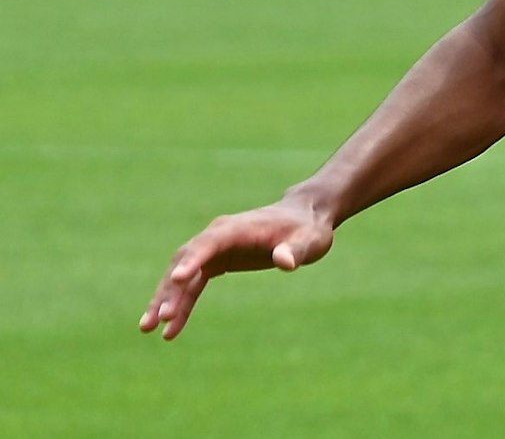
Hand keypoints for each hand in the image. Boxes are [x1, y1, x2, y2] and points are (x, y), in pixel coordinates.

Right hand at [139, 199, 334, 339]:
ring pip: (180, 275)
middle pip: (186, 261)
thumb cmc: (307, 229)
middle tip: (160, 318)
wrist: (303, 219)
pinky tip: (170, 330)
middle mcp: (218, 236)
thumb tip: (286, 263)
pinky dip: (180, 305)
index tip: (177, 279)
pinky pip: (190, 286)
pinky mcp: (214, 263)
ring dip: (165, 300)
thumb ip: (296, 250)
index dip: (193, 260)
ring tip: (148, 328)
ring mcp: (212, 250)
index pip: (209, 243)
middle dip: (171, 289)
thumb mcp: (309, 240)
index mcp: (237, 228)